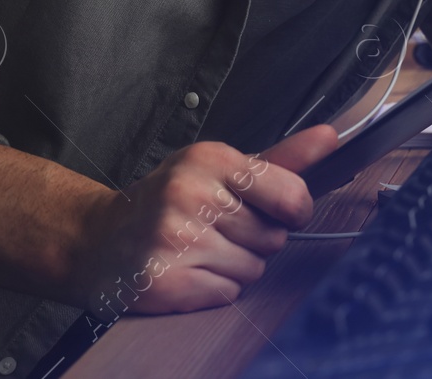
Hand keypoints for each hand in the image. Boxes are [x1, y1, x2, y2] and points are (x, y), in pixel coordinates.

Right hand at [70, 125, 338, 314]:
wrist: (99, 237)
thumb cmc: (171, 198)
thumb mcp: (221, 167)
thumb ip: (282, 158)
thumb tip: (332, 137)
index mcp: (211, 159)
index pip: (292, 195)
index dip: (294, 210)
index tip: (280, 211)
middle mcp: (190, 194)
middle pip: (273, 238)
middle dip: (256, 239)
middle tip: (220, 228)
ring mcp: (174, 240)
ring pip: (252, 269)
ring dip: (236, 265)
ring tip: (202, 249)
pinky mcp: (164, 281)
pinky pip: (227, 294)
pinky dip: (215, 288)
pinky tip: (190, 270)